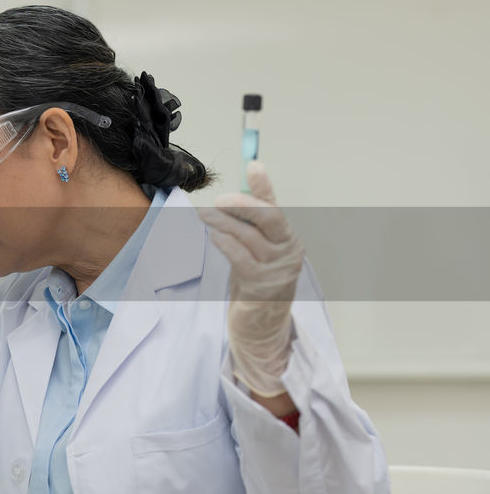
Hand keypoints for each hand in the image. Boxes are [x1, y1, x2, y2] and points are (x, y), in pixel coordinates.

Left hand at [200, 161, 305, 396]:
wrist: (261, 327)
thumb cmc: (255, 283)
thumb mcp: (254, 250)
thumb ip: (250, 222)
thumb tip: (242, 187)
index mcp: (286, 238)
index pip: (275, 206)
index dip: (264, 186)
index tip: (253, 166)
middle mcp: (288, 251)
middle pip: (269, 217)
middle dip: (242, 203)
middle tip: (218, 199)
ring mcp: (278, 270)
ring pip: (251, 236)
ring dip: (225, 222)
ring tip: (206, 215)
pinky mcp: (263, 287)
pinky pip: (243, 258)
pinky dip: (227, 243)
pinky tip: (214, 236)